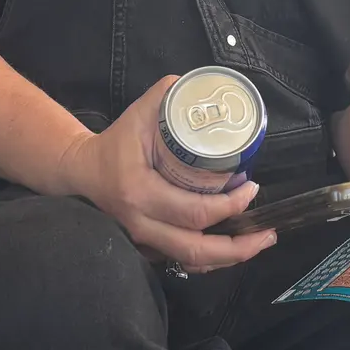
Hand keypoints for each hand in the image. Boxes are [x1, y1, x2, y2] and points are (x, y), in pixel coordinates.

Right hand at [56, 75, 277, 272]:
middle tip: (268, 231)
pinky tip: (232, 250)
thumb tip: (204, 87)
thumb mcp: (137, 114)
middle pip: (196, 248)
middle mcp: (141, 223)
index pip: (194, 211)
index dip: (229, 205)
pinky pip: (182, 261)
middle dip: (239, 245)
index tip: (251, 188)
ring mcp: (142, 240)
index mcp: (140, 193)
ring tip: (258, 243)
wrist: (81, 171)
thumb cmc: (114, 142)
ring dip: (229, 258)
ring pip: (190, 262)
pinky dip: (210, 259)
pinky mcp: (145, 247)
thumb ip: (168, 95)